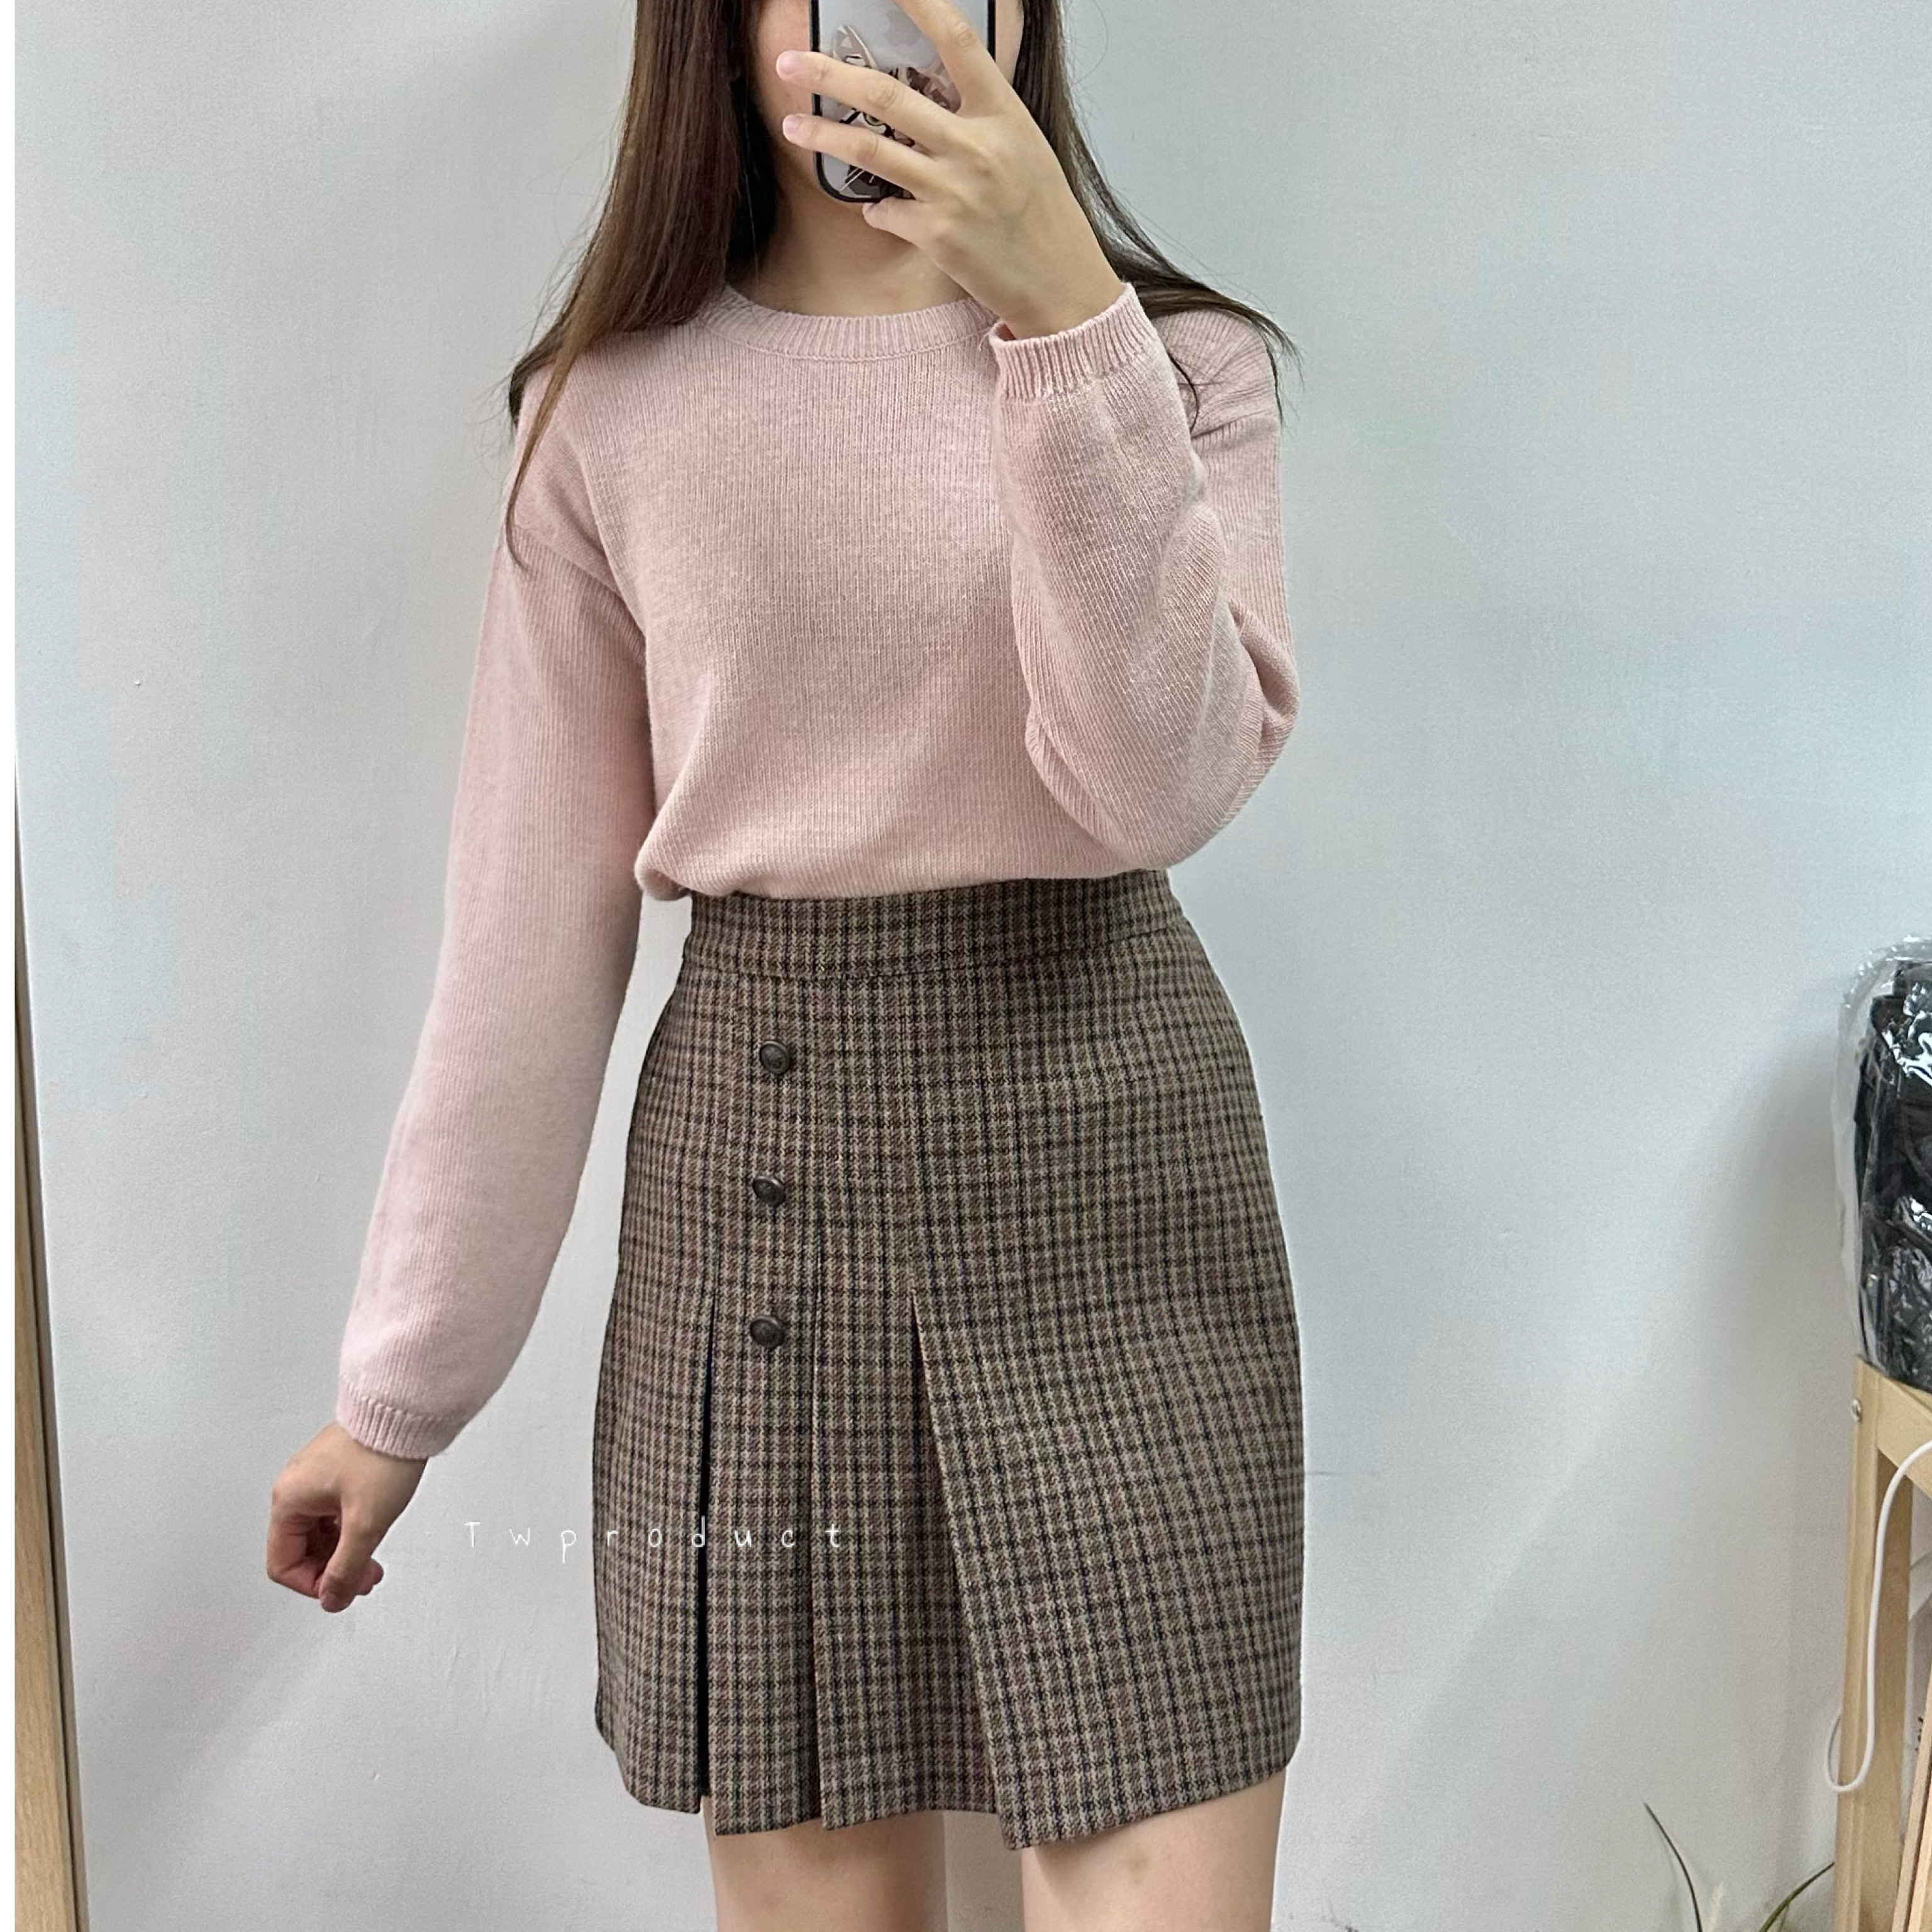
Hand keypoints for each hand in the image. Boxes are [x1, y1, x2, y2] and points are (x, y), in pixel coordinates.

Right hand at [266, 1421, 425, 1612]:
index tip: (341, 1590)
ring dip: (344, 1552)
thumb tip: (333, 1598)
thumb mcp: (365, 1523)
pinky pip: (333, 1513)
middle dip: (332, 1570)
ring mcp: (316, 1476)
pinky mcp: (337, 1469)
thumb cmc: (382, 1452)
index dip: (312, 1585)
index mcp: (290, 1499)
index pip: (283, 1563)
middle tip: (364, 1578)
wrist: (406, 1412)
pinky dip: (350, 1530)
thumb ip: (346, 1569)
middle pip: (301, 1549)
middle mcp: (297, 1486)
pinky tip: (371, 1532)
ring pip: (319, 1532)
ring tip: (372, 1560)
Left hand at [773, 0, 1126, 339]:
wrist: (1062, 286)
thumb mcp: (1024, 149)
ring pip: (869, 152)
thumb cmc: (1044, 217)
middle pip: (887, 95)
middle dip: (828, 76)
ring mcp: (954, 192)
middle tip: (789, 64)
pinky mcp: (937, 235)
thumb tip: (933, 94)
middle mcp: (976, 147)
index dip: (919, 3)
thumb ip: (980, 119)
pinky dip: (875, 211)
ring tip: (791, 126)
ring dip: (821, 137)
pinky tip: (881, 212)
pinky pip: (884, 212)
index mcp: (1004, 115)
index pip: (957, 41)